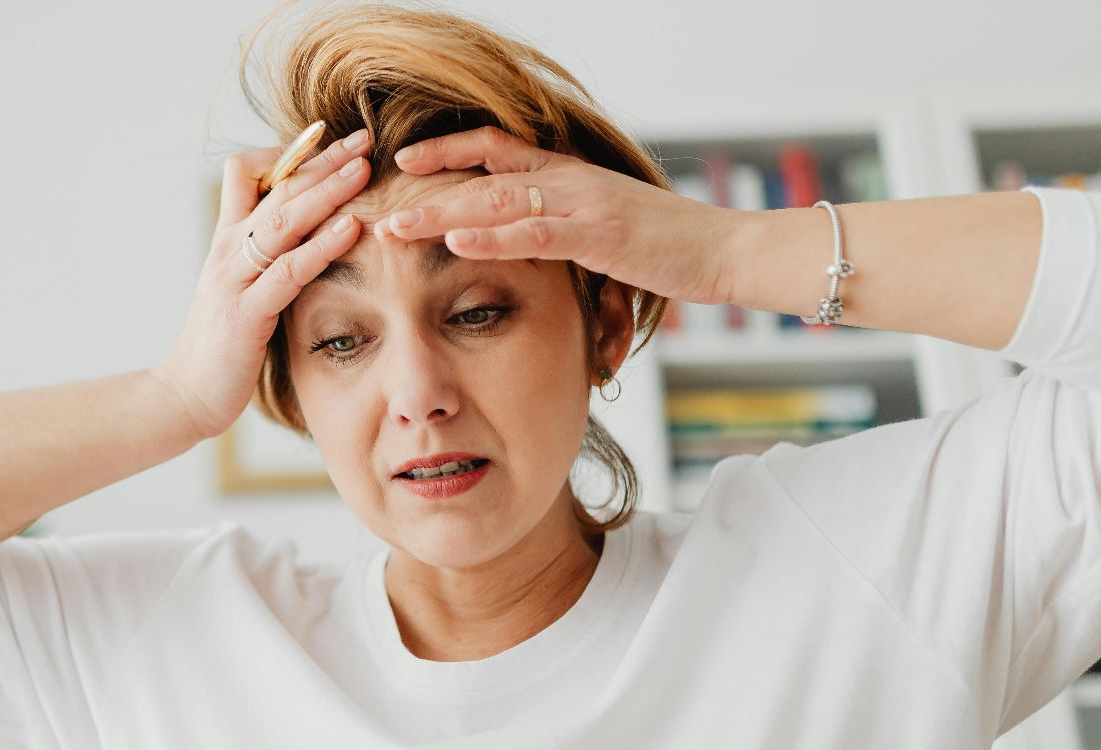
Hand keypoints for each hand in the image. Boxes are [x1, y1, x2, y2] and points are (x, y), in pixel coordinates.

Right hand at [151, 128, 372, 441]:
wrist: (184, 395)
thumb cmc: (220, 346)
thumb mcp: (239, 290)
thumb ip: (265, 260)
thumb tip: (304, 238)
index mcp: (227, 242)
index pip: (246, 173)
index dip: (287, 155)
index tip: (328, 142)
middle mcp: (228, 251)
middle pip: (276, 189)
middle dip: (322, 160)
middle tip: (363, 137)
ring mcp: (234, 280)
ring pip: (283, 221)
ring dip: (326, 190)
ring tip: (363, 168)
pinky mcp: (246, 314)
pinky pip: (288, 271)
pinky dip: (321, 246)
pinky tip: (351, 228)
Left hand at [379, 125, 745, 306]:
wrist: (725, 250)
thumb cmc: (665, 245)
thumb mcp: (602, 226)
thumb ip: (560, 223)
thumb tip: (520, 235)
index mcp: (566, 174)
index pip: (494, 148)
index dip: (446, 150)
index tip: (403, 159)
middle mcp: (568, 180)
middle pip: (481, 172)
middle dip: (425, 186)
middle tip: (376, 201)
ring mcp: (582, 204)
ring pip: (497, 200)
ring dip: (442, 213)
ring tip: (396, 225)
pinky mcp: (599, 235)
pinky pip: (536, 232)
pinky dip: (493, 237)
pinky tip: (457, 241)